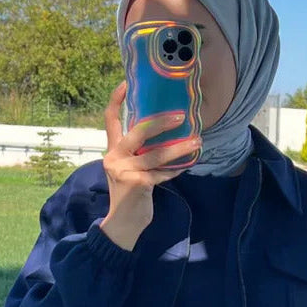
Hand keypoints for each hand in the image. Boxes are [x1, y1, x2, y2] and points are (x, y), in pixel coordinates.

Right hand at [99, 80, 201, 250]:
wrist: (123, 225)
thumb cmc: (130, 194)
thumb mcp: (128, 169)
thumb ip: (138, 153)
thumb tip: (164, 133)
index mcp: (112, 150)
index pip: (110, 118)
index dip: (117, 99)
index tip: (128, 81)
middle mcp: (114, 157)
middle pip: (138, 131)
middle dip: (161, 121)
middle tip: (181, 116)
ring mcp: (124, 171)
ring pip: (156, 154)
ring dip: (179, 148)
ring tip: (197, 142)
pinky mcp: (137, 184)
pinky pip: (162, 173)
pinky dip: (175, 170)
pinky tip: (187, 166)